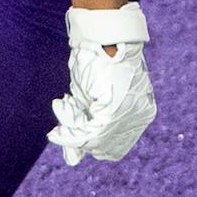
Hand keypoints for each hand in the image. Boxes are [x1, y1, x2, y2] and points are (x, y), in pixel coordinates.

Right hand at [48, 2, 156, 164]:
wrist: (101, 34)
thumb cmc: (95, 61)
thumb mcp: (88, 99)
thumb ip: (83, 127)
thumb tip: (73, 161)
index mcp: (140, 110)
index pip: (115, 144)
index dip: (90, 140)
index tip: (72, 124)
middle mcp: (140, 115)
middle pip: (105, 147)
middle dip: (80, 137)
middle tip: (64, 117)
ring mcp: (129, 114)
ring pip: (95, 142)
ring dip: (72, 132)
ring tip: (62, 107)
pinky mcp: (114, 111)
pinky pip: (87, 134)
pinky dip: (68, 134)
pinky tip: (56, 130)